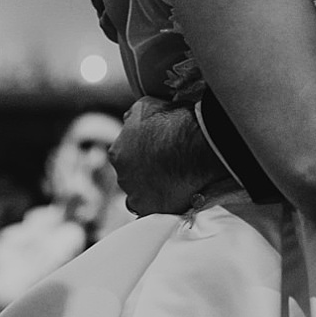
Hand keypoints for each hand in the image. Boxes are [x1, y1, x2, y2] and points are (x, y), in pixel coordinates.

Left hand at [107, 96, 228, 214]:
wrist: (198, 143)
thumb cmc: (175, 121)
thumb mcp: (145, 106)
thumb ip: (131, 117)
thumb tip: (127, 121)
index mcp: (118, 152)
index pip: (123, 158)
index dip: (138, 156)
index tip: (153, 154)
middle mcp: (122, 176)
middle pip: (130, 178)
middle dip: (143, 173)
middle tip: (164, 168)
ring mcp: (136, 195)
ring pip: (138, 196)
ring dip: (150, 190)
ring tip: (170, 182)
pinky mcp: (153, 210)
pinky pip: (152, 211)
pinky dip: (160, 204)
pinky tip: (173, 195)